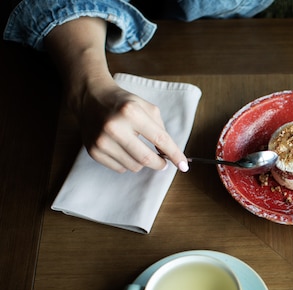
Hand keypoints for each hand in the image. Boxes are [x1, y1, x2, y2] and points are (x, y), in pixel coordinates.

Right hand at [44, 17, 188, 172]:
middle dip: (160, 164)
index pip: (160, 139)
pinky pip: (120, 168)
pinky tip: (123, 149)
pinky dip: (127, 163)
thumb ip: (161, 130)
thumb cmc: (123, 103)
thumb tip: (169, 155)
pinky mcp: (93, 151)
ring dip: (142, 162)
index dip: (175, 154)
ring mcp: (102, 141)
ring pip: (134, 166)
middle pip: (146, 159)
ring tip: (138, 148)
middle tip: (163, 162)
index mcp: (131, 112)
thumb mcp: (146, 108)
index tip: (184, 165)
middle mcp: (114, 127)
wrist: (90, 98)